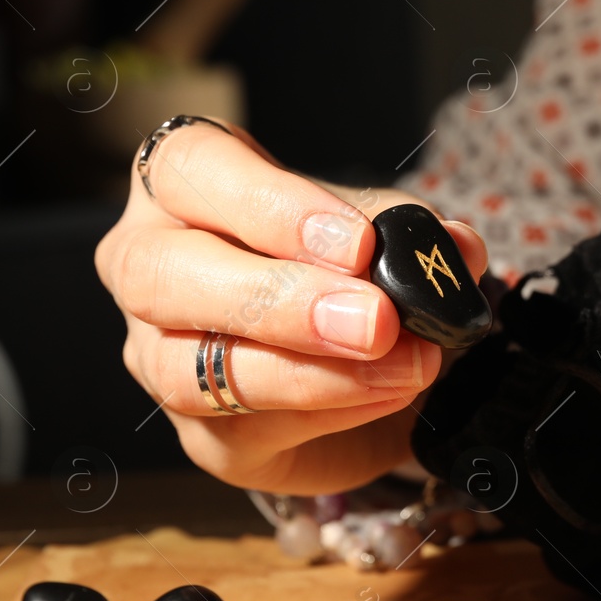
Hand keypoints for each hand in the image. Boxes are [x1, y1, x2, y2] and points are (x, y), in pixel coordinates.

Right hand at [95, 118, 486, 493]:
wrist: (359, 365)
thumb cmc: (340, 269)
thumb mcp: (379, 233)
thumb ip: (409, 233)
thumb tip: (455, 248)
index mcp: (182, 185)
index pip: (189, 167)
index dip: (271, 205)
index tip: (358, 244)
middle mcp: (145, 263)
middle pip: (160, 274)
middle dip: (277, 299)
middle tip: (375, 320)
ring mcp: (156, 353)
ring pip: (186, 368)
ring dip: (304, 372)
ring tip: (401, 366)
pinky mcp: (197, 433)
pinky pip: (241, 429)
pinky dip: (328, 411)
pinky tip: (388, 394)